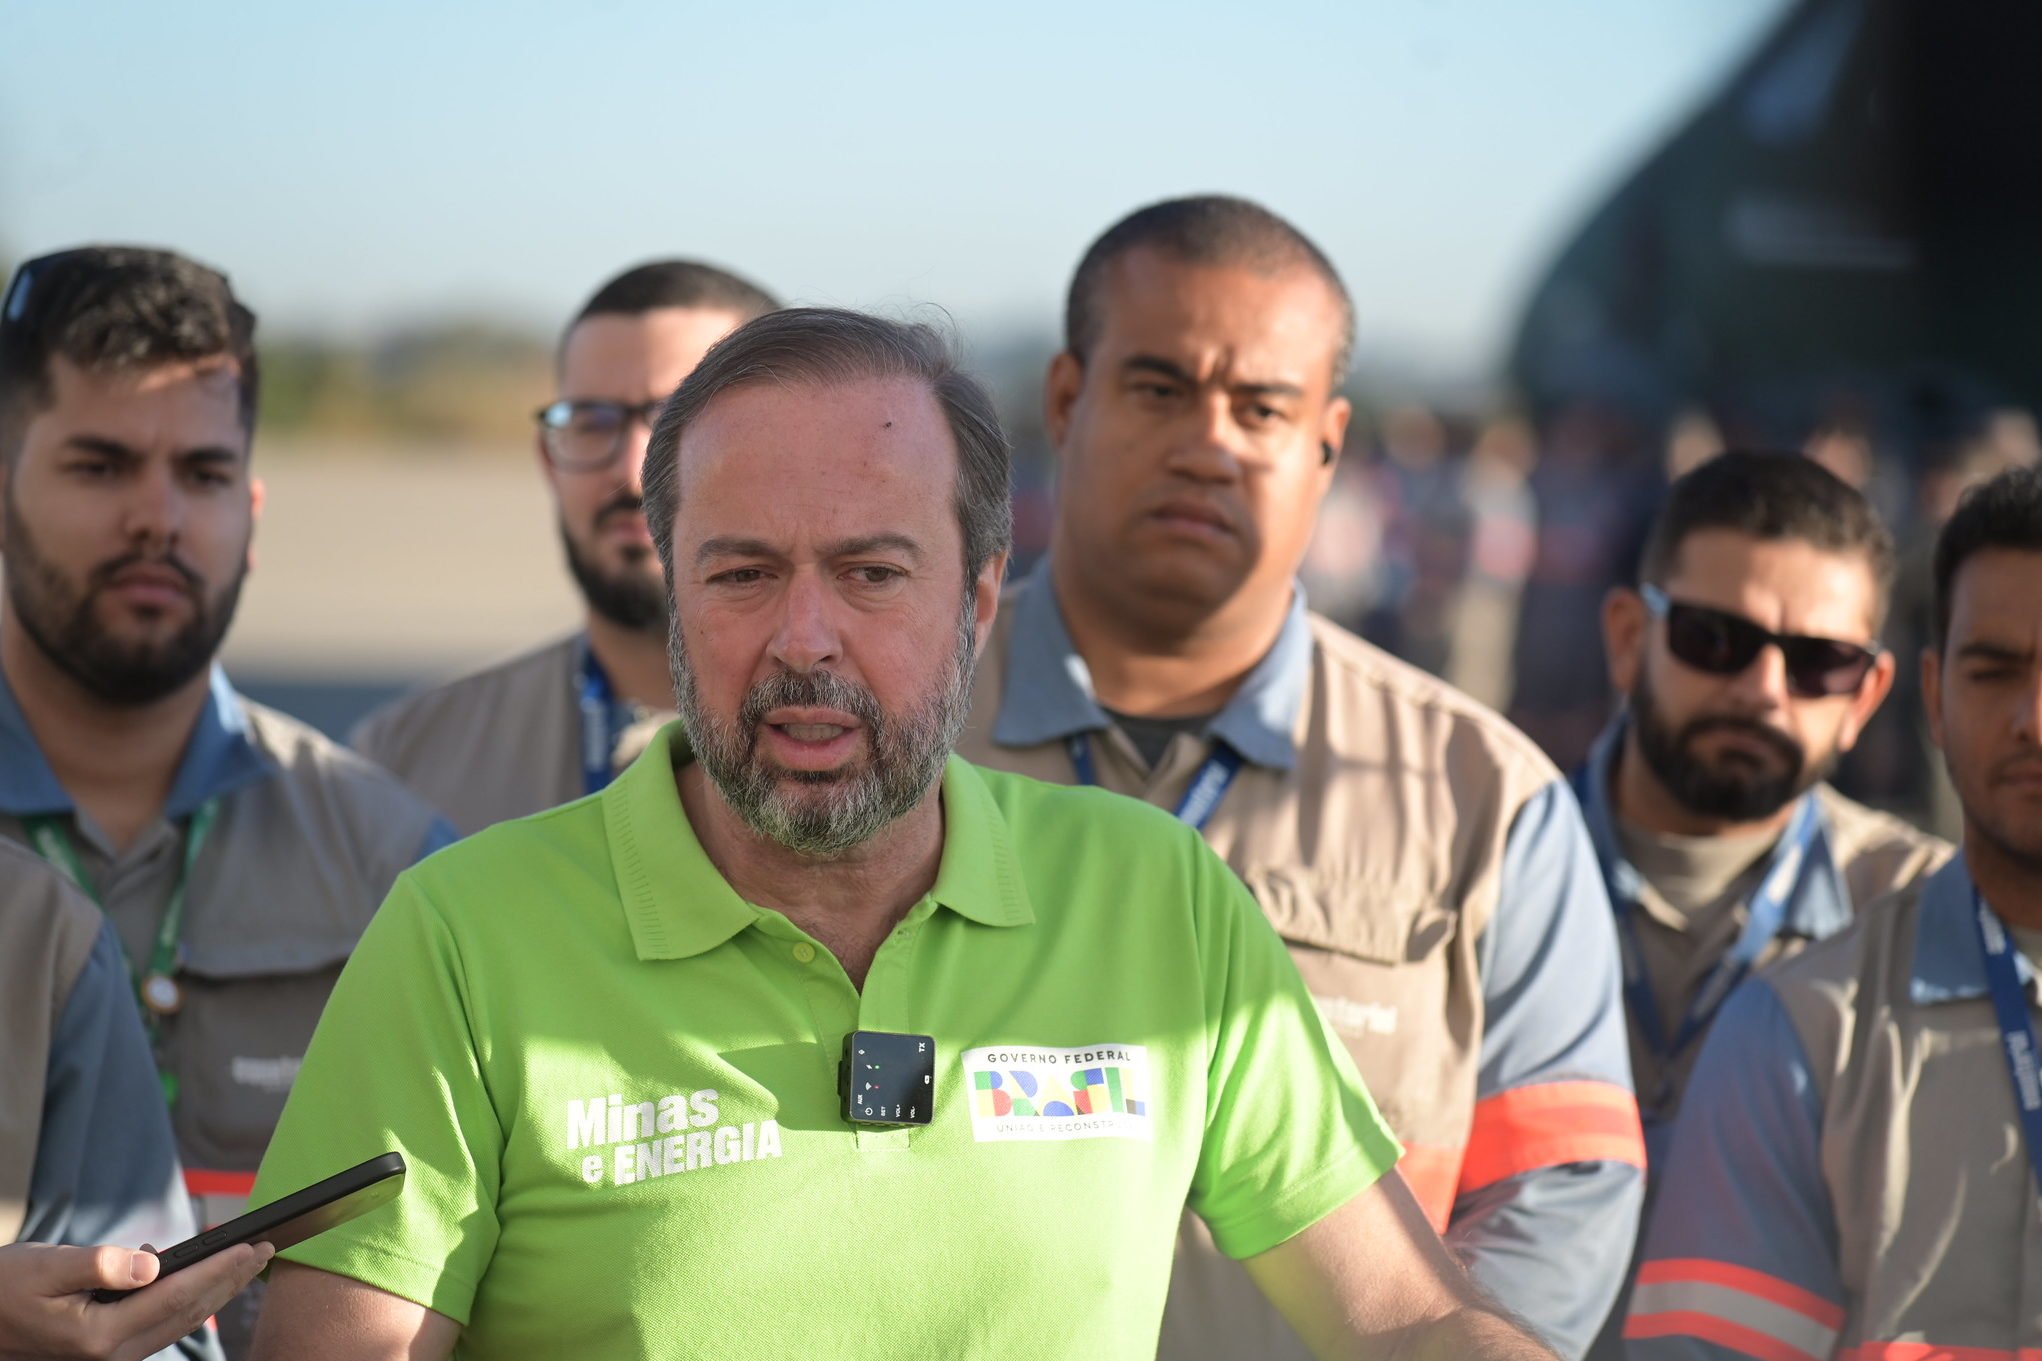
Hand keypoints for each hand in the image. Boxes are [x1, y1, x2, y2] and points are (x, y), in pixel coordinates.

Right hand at [0, 1240, 273, 1360]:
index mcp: (99, 1336)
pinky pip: (162, 1324)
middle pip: (188, 1313)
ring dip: (216, 1290)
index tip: (252, 1246)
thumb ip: (100, 1265)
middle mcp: (111, 1353)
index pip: (176, 1297)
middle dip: (230, 1280)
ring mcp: (111, 1354)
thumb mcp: (46, 1266)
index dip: (218, 1270)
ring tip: (247, 1261)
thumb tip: (151, 1264)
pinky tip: (197, 1274)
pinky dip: (189, 1299)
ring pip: (179, 1321)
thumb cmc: (5, 1287)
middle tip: (266, 1250)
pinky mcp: (108, 1348)